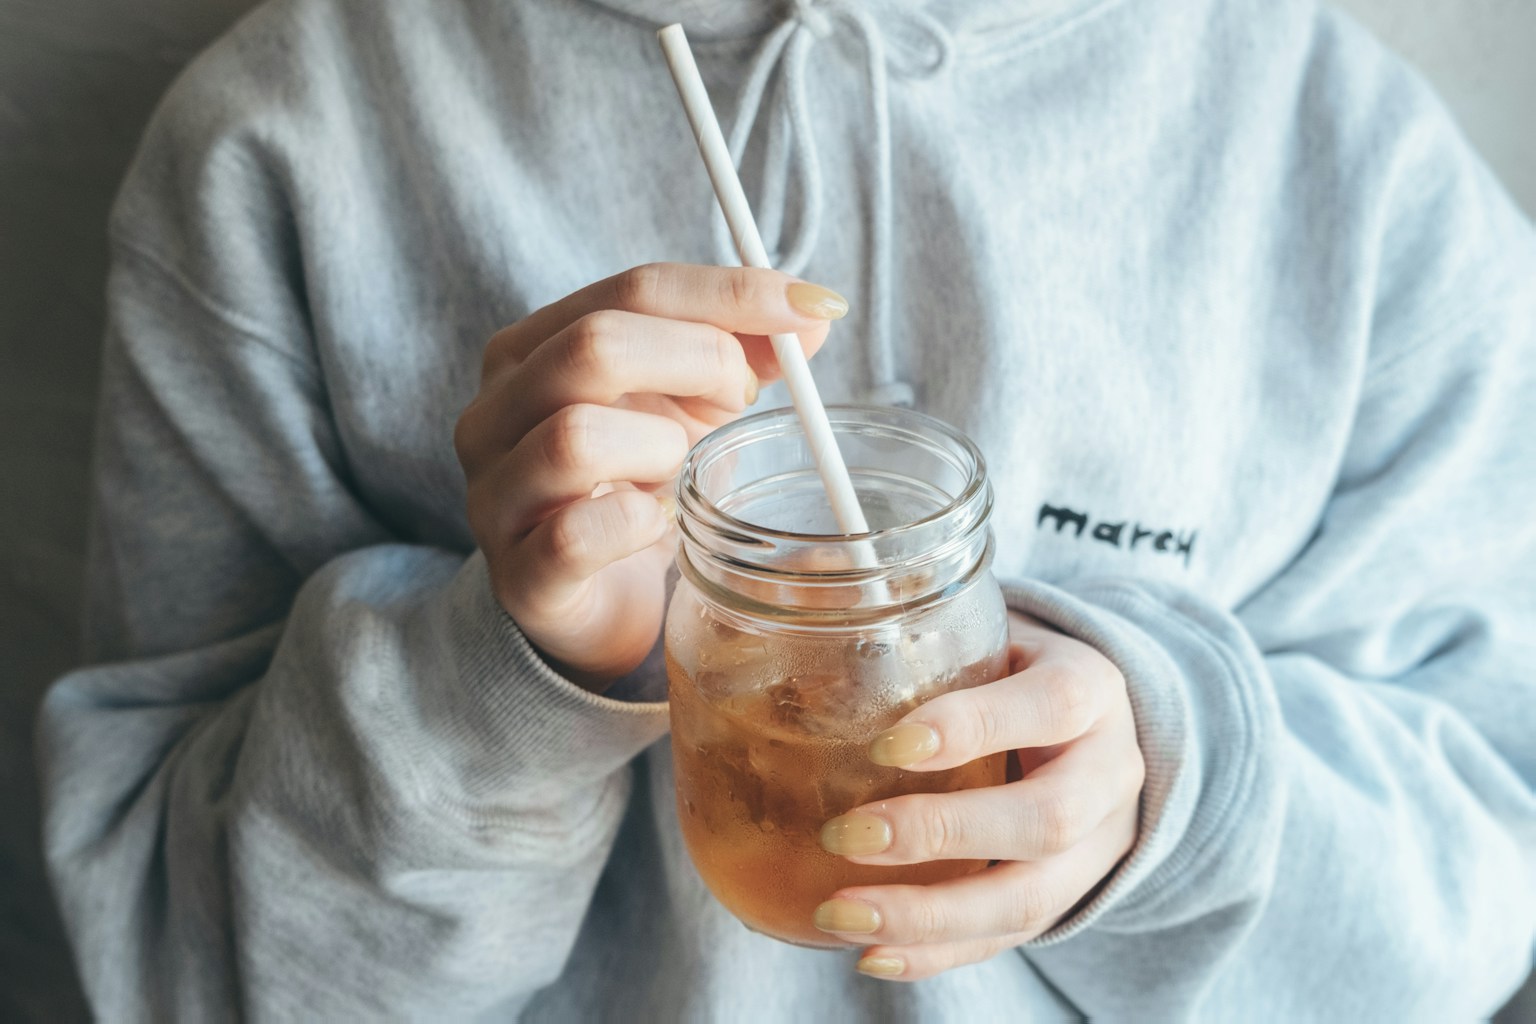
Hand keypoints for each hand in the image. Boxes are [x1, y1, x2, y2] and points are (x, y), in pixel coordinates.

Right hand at [453, 263, 844, 688]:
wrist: (601, 603)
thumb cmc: (638, 489)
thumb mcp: (692, 407)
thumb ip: (741, 353)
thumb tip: (812, 314)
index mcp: (530, 350)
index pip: (633, 290)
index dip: (730, 294)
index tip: (812, 309)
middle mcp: (493, 412)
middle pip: (595, 347)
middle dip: (698, 363)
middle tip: (743, 400)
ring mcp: (495, 495)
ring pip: (575, 438)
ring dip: (660, 449)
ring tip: (681, 473)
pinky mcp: (519, 576)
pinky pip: (576, 536)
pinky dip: (635, 524)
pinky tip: (658, 525)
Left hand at [813, 611, 1143, 979]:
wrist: (1098, 729)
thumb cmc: (1018, 671)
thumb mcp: (996, 631)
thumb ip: (921, 625)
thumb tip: (810, 592)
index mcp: (1092, 690)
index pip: (1049, 706)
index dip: (971, 728)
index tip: (887, 744)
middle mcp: (1108, 774)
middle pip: (1046, 820)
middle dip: (942, 835)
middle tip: (847, 835)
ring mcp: (1096, 848)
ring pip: (1030, 899)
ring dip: (928, 916)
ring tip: (840, 914)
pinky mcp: (1068, 898)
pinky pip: (1008, 939)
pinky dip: (937, 954)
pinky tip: (871, 955)